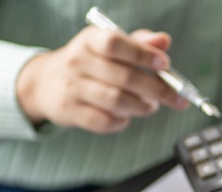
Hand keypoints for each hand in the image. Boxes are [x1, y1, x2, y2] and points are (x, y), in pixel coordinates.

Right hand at [17, 25, 188, 132]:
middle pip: (123, 77)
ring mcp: (72, 88)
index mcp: (90, 40)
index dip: (142, 54)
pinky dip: (122, 121)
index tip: (165, 64)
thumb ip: (139, 43)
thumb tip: (163, 41)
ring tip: (149, 106)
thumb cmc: (90, 63)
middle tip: (176, 97)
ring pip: (116, 101)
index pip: (115, 43)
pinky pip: (104, 121)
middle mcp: (78, 61)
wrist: (46, 83)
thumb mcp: (109, 46)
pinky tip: (126, 116)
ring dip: (141, 107)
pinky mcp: (70, 112)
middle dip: (157, 90)